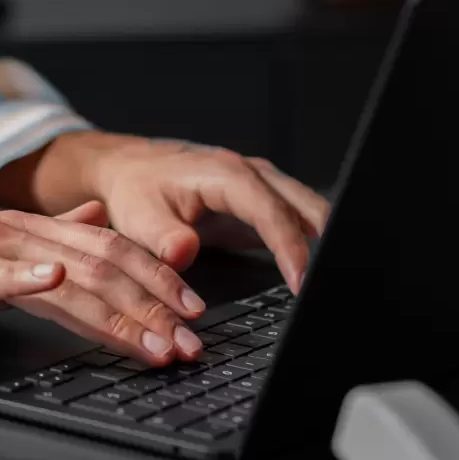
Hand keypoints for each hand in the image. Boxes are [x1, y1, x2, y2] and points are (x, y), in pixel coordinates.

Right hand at [0, 202, 208, 364]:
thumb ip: (44, 235)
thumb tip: (93, 217)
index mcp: (23, 230)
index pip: (107, 251)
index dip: (157, 279)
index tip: (195, 312)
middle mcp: (10, 235)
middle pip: (99, 266)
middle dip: (154, 305)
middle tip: (193, 340)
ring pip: (63, 277)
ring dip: (115, 311)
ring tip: (154, 340)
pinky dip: (27, 278)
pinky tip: (55, 284)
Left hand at [34, 134, 328, 289]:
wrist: (128, 171)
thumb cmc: (135, 190)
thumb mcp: (139, 215)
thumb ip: (162, 236)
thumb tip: (183, 253)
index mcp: (226, 174)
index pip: (272, 211)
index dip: (291, 247)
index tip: (301, 283)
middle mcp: (252, 174)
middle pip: (306, 206)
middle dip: (326, 244)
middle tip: (330, 289)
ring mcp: (261, 186)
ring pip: (309, 211)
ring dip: (325, 243)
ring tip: (330, 284)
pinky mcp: (261, 203)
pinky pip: (296, 220)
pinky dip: (310, 243)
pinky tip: (314, 274)